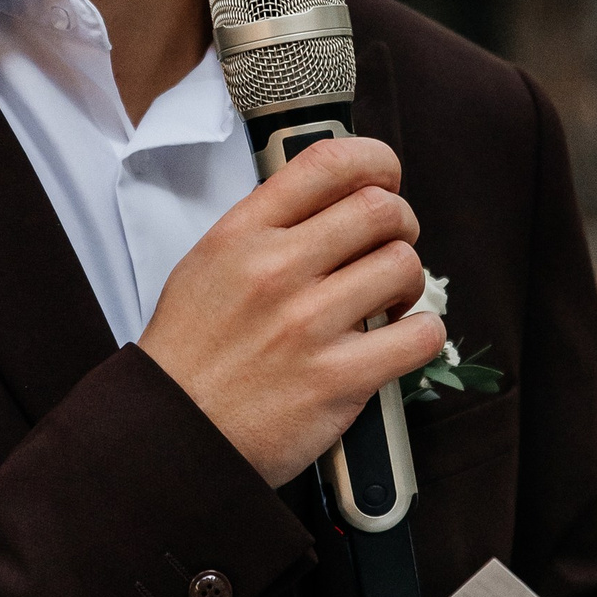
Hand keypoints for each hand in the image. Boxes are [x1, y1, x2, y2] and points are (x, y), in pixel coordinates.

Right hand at [139, 135, 445, 485]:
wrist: (174, 435)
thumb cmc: (193, 353)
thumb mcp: (208, 266)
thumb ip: (266, 229)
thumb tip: (334, 201)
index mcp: (242, 234)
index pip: (328, 163)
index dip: (375, 161)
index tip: (386, 177)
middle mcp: (276, 270)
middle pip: (380, 210)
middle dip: (400, 224)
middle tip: (390, 247)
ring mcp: (308, 325)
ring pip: (404, 267)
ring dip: (409, 282)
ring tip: (389, 300)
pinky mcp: (337, 379)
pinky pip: (419, 336)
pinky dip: (422, 333)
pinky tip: (400, 339)